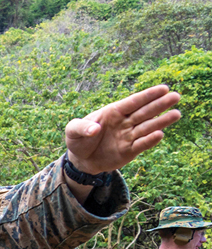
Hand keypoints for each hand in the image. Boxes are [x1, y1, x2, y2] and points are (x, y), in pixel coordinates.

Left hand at [64, 85, 181, 177]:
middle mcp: (125, 122)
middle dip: (160, 104)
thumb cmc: (78, 140)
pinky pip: (141, 144)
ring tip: (176, 114)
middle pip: (145, 112)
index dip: (147, 95)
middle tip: (176, 96)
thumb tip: (95, 129)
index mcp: (113, 112)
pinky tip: (159, 134)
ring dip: (161, 121)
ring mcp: (129, 136)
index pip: (133, 102)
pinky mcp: (130, 150)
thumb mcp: (72, 131)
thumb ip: (81, 127)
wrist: (81, 160)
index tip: (163, 88)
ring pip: (147, 127)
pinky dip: (149, 140)